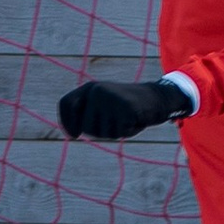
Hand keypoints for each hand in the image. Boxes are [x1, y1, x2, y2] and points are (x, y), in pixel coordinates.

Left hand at [58, 77, 193, 140]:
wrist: (157, 98)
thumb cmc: (127, 107)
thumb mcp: (104, 106)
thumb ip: (87, 114)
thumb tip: (70, 131)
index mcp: (90, 88)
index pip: (66, 104)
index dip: (67, 122)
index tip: (73, 135)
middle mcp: (97, 90)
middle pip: (85, 126)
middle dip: (99, 132)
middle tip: (115, 121)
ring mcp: (110, 99)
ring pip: (101, 132)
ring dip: (114, 132)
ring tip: (126, 118)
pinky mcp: (124, 108)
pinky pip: (118, 132)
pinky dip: (128, 131)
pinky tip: (136, 120)